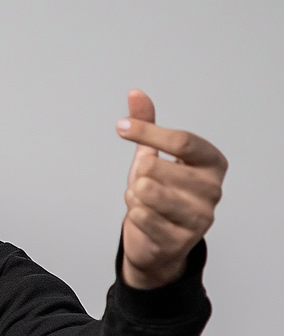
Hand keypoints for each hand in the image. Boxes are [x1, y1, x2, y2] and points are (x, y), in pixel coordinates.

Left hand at [116, 89, 226, 288]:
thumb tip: (135, 93)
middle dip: (138, 176)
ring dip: (134, 196)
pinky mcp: (182, 240)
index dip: (148, 132)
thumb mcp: (153, 155)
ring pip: (145, 192)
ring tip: (145, 202)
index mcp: (213, 163)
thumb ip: (148, 124)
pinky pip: (140, 215)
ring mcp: (200, 217)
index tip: (121, 127)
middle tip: (147, 186)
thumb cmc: (158, 193)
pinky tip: (144, 219)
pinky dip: (133, 215)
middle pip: (156, 168)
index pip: (182, 140)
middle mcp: (213, 190)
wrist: (157, 243)